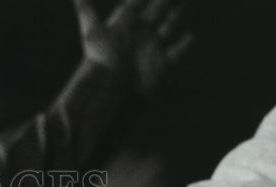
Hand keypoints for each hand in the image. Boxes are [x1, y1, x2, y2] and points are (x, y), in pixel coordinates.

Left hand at [74, 0, 193, 94]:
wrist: (112, 90)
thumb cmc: (101, 60)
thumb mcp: (92, 32)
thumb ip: (85, 11)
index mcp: (125, 24)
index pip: (136, 3)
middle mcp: (139, 33)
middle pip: (155, 10)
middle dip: (162, 1)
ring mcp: (152, 47)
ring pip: (168, 26)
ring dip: (175, 16)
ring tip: (181, 6)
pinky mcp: (162, 62)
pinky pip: (177, 51)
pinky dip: (184, 45)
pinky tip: (190, 37)